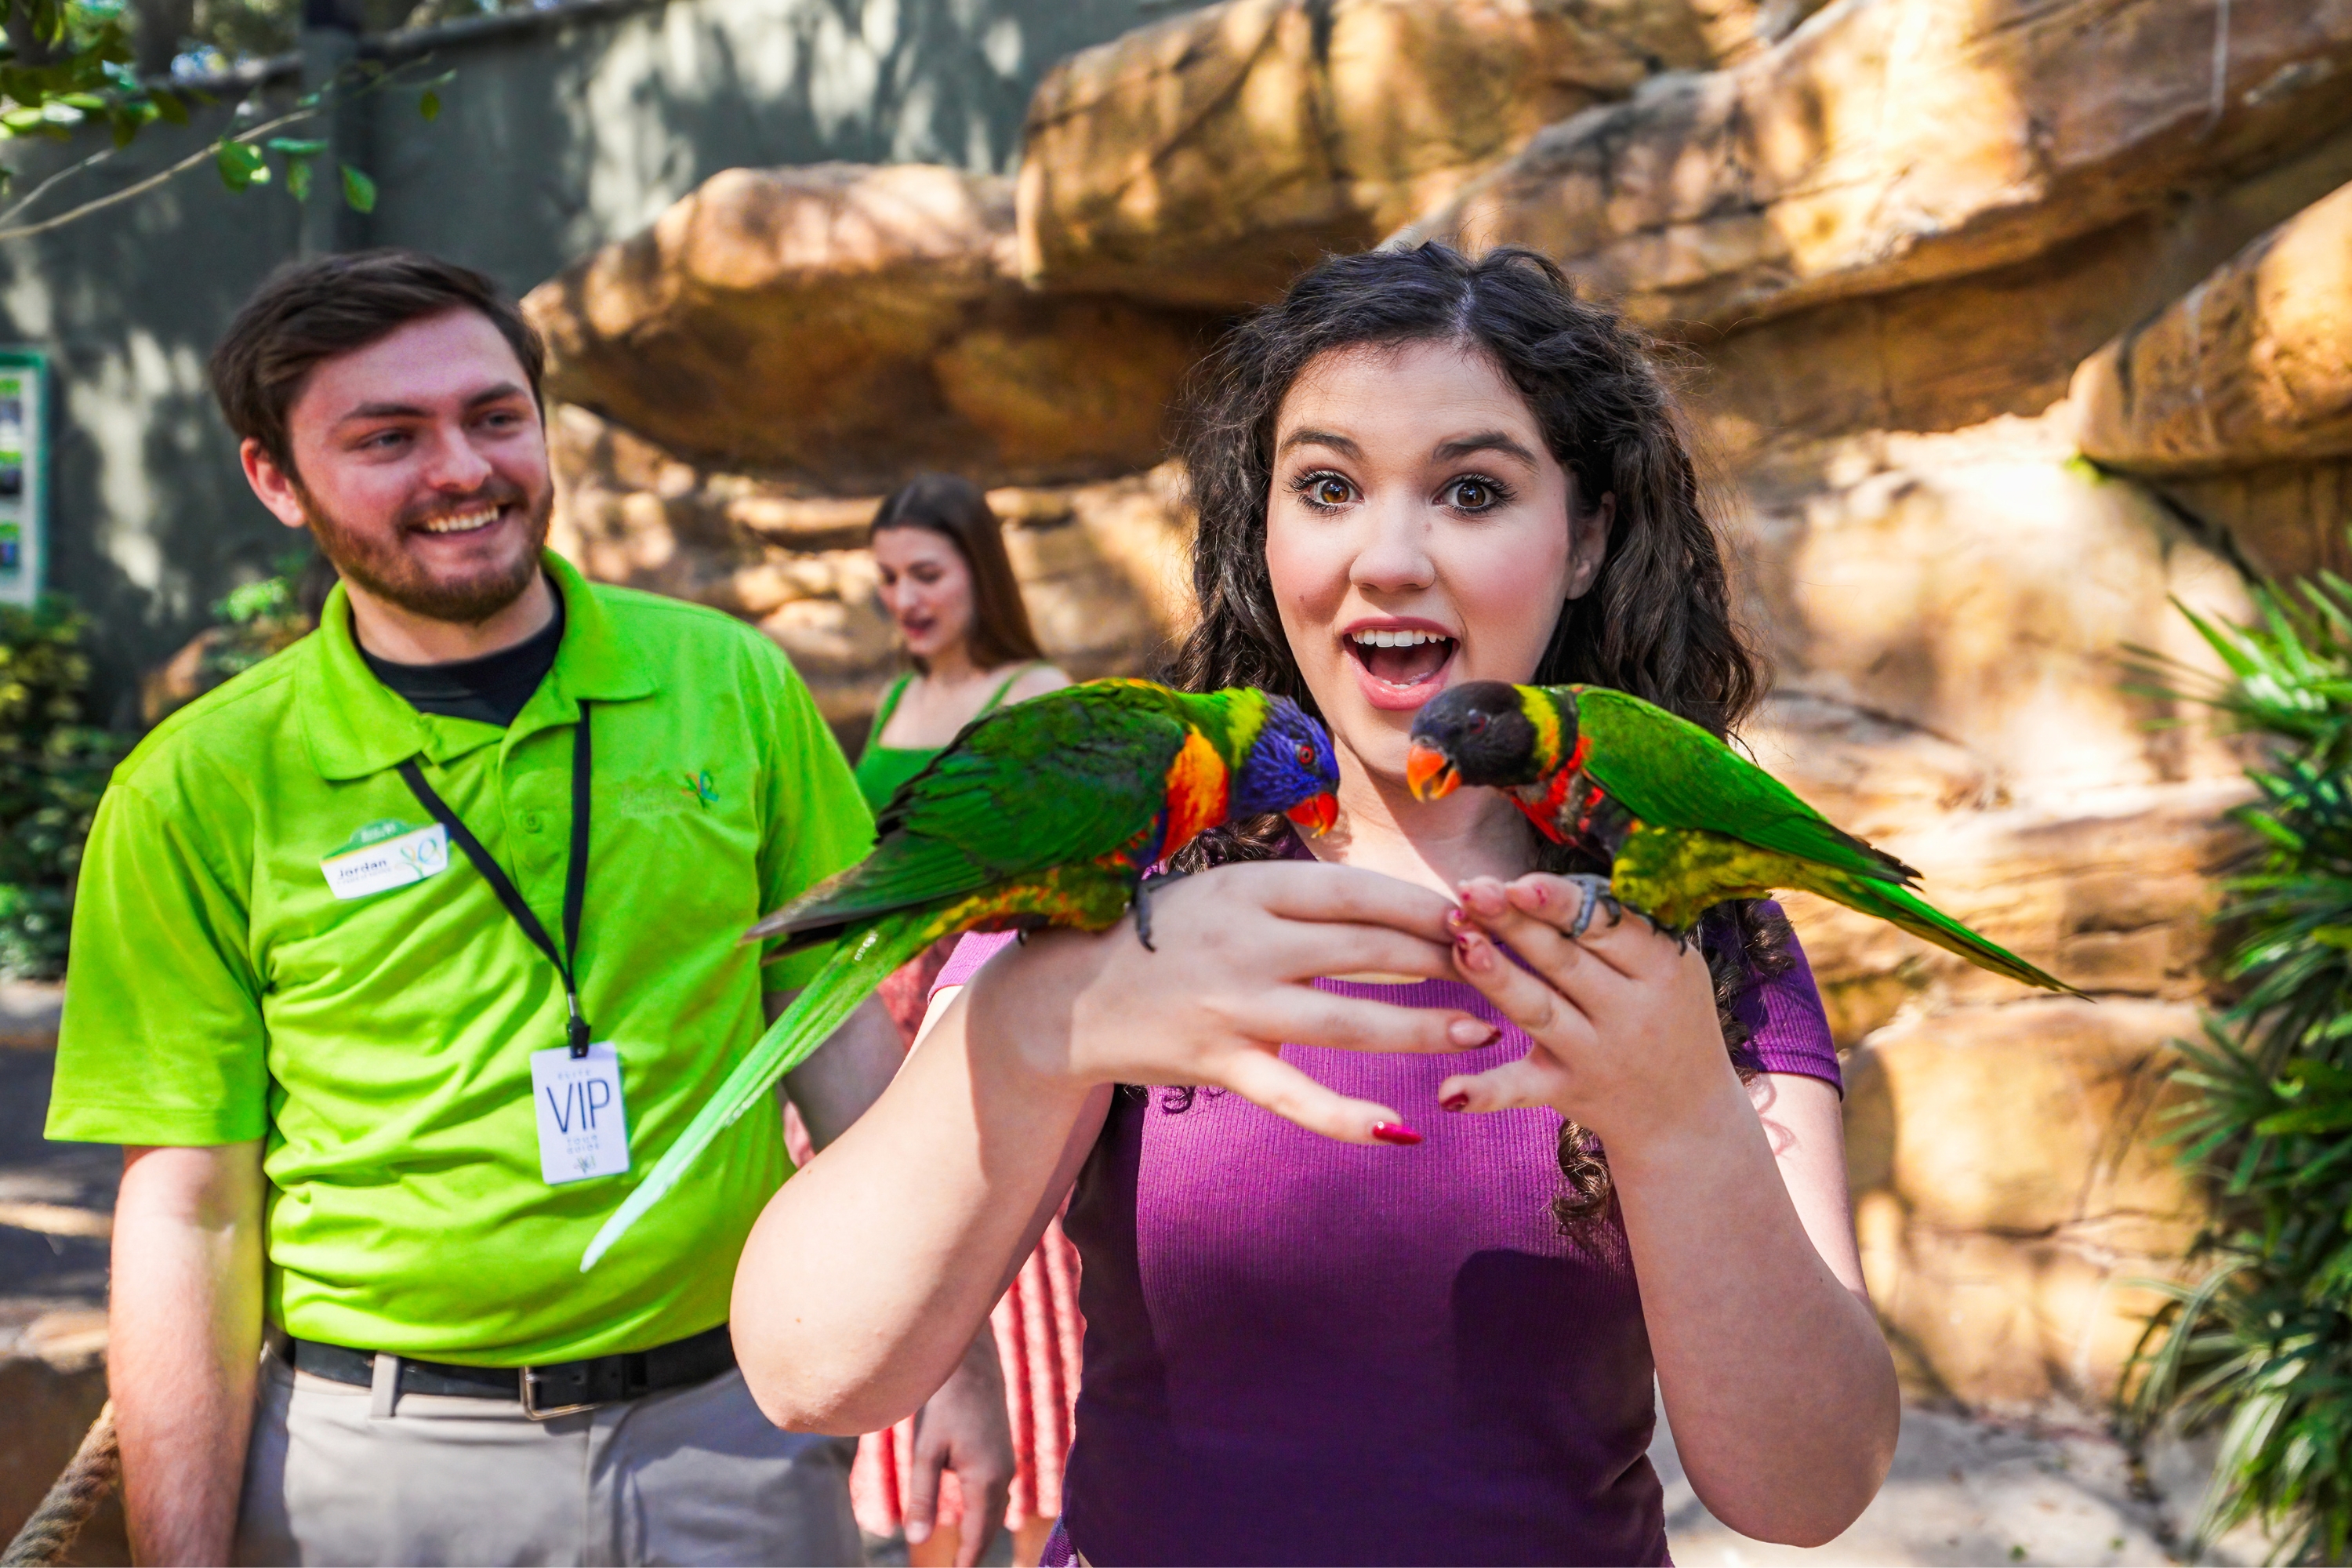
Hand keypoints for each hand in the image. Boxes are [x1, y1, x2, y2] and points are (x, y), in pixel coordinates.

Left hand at [902, 1331, 1013, 1567]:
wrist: (973, 1364)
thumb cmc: (944, 1404)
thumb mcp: (925, 1452)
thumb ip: (922, 1498)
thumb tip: (916, 1541)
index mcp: (985, 1479)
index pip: (976, 1535)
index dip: (965, 1561)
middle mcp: (1003, 1476)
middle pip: (989, 1528)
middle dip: (974, 1553)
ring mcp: (1007, 1464)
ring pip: (995, 1512)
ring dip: (982, 1535)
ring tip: (965, 1557)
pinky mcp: (1004, 1453)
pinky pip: (997, 1496)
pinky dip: (986, 1515)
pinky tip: (976, 1520)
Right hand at [963, 860, 1490, 1143]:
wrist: (1065, 997)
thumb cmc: (1156, 937)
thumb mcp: (1221, 894)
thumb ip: (1294, 901)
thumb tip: (1388, 910)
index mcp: (1250, 888)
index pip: (1359, 893)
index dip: (1426, 906)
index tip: (1477, 917)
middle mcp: (1247, 942)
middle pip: (1368, 951)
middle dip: (1445, 963)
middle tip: (1502, 976)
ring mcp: (1232, 1006)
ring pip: (1349, 1021)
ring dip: (1423, 1029)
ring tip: (1480, 1036)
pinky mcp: (1218, 1063)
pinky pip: (1297, 1096)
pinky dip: (1350, 1118)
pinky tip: (1403, 1131)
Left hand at [1438, 874, 1747, 1147]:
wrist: (1690, 1117)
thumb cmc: (1670, 1017)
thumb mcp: (1672, 967)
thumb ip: (1622, 924)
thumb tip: (1559, 871)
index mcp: (1661, 969)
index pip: (1608, 927)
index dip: (1560, 903)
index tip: (1518, 880)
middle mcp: (1631, 1013)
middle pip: (1564, 961)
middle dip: (1516, 923)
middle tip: (1470, 890)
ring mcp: (1596, 1055)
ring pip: (1539, 1011)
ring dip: (1497, 978)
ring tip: (1460, 943)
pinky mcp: (1565, 1092)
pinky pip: (1522, 1089)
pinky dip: (1485, 1092)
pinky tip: (1446, 1092)